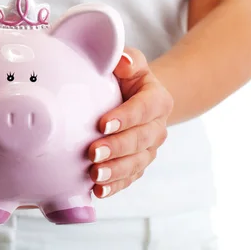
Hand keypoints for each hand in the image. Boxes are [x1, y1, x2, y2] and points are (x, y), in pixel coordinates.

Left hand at [88, 47, 172, 198]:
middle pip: (140, 140)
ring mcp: (149, 149)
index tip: (102, 123)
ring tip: (94, 176)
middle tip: (93, 152)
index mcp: (157, 99)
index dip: (125, 117)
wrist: (137, 99)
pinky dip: (114, 186)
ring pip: (136, 163)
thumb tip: (122, 61)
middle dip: (116, 148)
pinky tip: (98, 191)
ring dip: (115, 171)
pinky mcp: (139, 164)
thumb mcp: (130, 63)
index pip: (143, 109)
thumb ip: (128, 59)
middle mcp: (157, 127)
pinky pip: (129, 178)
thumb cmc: (128, 78)